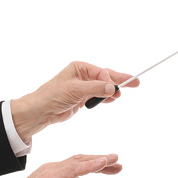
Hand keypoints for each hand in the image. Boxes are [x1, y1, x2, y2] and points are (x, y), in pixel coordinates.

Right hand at [0, 154, 120, 177]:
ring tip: (116, 162)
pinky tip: (104, 162)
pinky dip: (91, 164)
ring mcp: (53, 171)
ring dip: (100, 161)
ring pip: (81, 162)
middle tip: (117, 165)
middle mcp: (53, 170)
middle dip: (101, 163)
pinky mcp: (55, 176)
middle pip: (82, 163)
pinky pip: (77, 167)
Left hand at [10, 61, 139, 141]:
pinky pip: (98, 96)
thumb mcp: (75, 90)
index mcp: (79, 67)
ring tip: (124, 93)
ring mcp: (82, 87)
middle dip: (120, 80)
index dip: (111, 80)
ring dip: (112, 91)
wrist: (41, 110)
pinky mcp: (82, 98)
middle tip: (136, 82)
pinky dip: (106, 98)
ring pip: (103, 87)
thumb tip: (113, 88)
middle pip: (105, 77)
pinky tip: (113, 99)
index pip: (101, 72)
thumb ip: (95, 88)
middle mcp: (82, 75)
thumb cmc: (53, 95)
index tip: (117, 89)